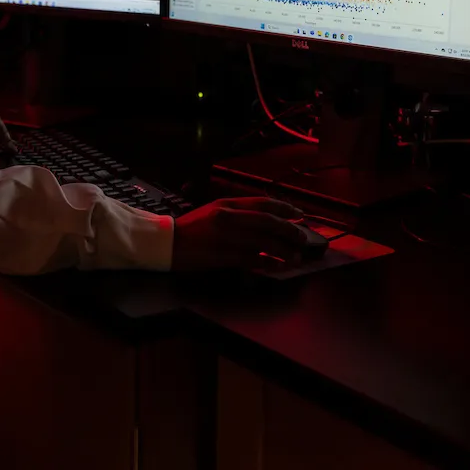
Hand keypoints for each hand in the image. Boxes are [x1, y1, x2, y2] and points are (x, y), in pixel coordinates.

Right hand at [171, 198, 320, 271]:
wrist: (167, 243)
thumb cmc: (191, 228)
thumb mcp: (213, 211)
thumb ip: (237, 213)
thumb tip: (265, 221)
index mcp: (226, 204)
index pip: (262, 203)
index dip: (284, 208)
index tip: (299, 214)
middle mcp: (229, 217)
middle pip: (268, 222)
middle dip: (289, 230)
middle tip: (302, 238)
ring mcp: (226, 237)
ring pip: (264, 242)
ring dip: (283, 250)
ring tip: (295, 256)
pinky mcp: (223, 256)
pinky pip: (253, 259)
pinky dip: (268, 263)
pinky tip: (277, 266)